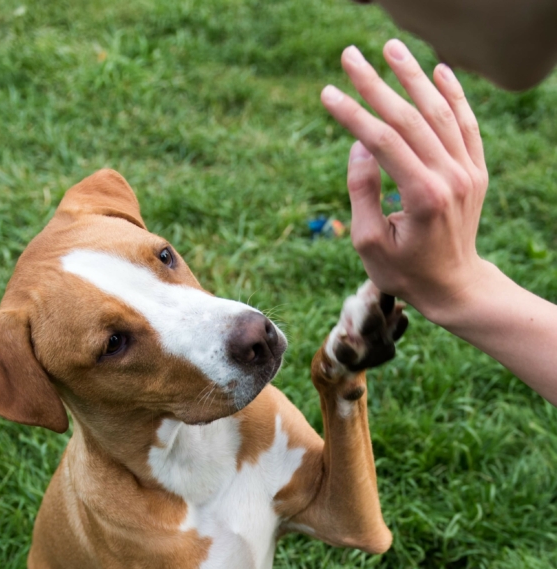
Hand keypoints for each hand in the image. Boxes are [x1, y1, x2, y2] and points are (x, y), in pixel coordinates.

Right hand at [321, 39, 489, 324]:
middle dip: (376, 83)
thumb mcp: (370, 244)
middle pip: (409, 118)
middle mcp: (450, 178)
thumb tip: (358, 144)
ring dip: (414, 76)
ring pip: (440, 112)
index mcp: (422, 196)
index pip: (383, 141)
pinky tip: (438, 70)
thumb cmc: (404, 271)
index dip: (353, 114)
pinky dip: (454, 94)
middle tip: (349, 56)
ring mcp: (467, 172)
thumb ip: (362, 193)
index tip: (327, 93)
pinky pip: (466, 124)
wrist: (454, 286)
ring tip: (390, 49)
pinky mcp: (475, 171)